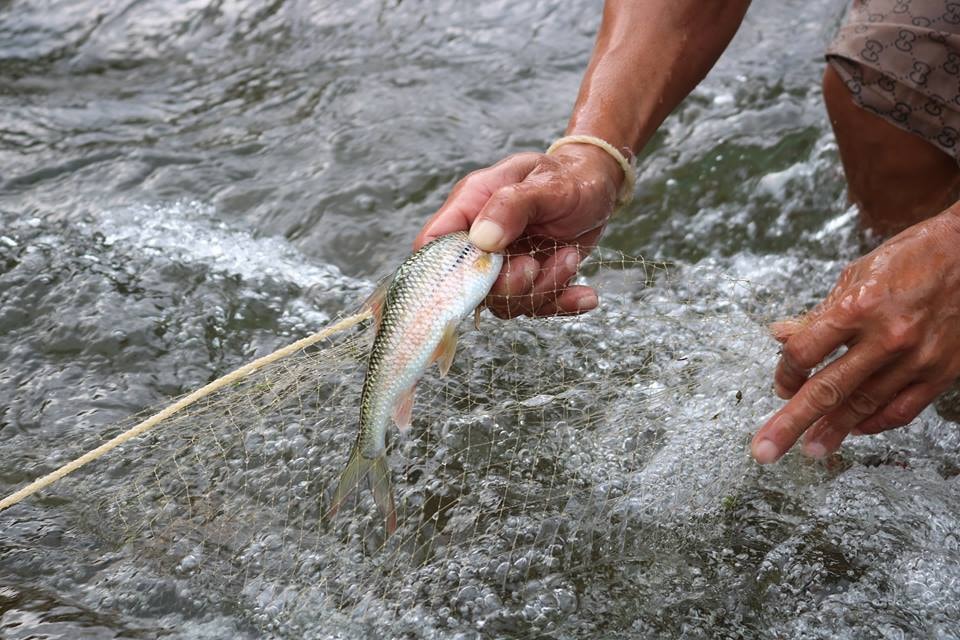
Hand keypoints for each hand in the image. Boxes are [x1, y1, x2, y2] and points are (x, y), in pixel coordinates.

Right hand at [414, 144, 622, 317]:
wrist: (597, 187)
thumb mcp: (544, 183)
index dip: (442, 270)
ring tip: (571, 256)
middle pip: (471, 286)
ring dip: (544, 288)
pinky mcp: (530, 283)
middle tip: (535, 263)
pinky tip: (586, 295)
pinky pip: (538, 307)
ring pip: (507, 303)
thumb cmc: (567, 177)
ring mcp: (504, 266)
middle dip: (509, 285)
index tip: (479, 273)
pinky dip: (564, 303)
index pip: (432, 245)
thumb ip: (511, 205)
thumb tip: (482, 240)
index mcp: (470, 208)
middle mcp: (481, 241)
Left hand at [752, 208, 959, 463]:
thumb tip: (780, 334)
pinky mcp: (942, 372)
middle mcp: (887, 336)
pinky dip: (876, 423)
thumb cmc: (912, 257)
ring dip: (833, 430)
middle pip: (828, 389)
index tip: (781, 383)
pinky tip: (856, 430)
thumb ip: (819, 313)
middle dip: (792, 422)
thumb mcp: (856, 275)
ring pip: (864, 405)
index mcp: (858, 306)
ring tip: (812, 451)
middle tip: (766, 450)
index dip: (786, 371)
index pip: (805, 351)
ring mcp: (917, 358)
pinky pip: (903, 409)